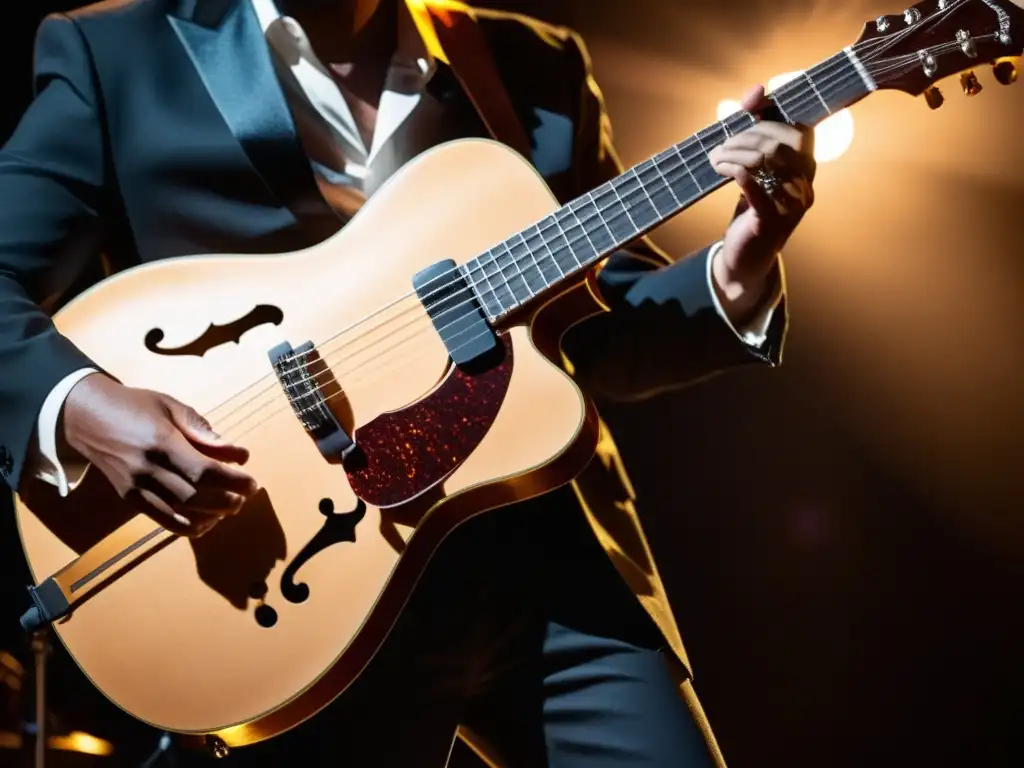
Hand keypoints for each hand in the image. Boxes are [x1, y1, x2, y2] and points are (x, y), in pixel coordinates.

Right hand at [63, 373, 256, 536]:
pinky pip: (162, 520)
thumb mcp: (171, 407)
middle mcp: (147, 469)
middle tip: (246, 495)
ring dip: (213, 515)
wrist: (87, 417)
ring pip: (181, 513)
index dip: (233, 481)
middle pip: (196, 496)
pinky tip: (207, 521)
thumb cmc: (135, 406)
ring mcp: (136, 487)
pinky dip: (188, 526)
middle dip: (228, 500)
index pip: (204, 471)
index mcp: (161, 442)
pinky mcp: (129, 498)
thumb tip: (237, 453)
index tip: (252, 482)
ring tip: (232, 507)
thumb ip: (203, 431)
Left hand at [708, 84, 815, 322]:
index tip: (747, 114)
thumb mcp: (757, 170)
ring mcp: (791, 205)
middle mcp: (805, 186)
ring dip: (733, 153)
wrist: (745, 259)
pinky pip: (754, 186)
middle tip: (720, 146)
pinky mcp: (770, 221)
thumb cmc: (751, 208)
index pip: (798, 130)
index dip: (773, 115)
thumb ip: (757, 132)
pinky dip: (735, 172)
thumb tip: (758, 88)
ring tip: (714, 158)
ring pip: (765, 162)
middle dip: (745, 137)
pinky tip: (720, 169)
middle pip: (779, 143)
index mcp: (807, 171)